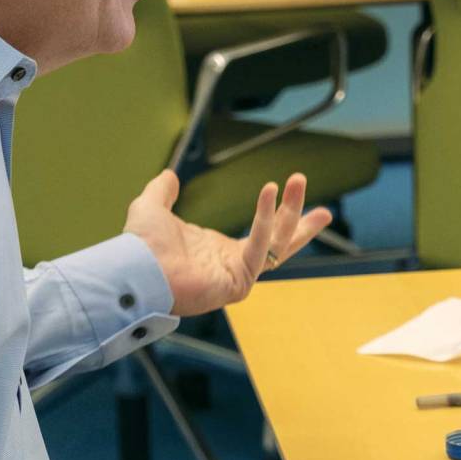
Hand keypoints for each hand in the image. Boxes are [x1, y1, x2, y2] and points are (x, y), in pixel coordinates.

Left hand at [123, 170, 330, 315]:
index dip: (281, 217)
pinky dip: (265, 220)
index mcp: (221, 252)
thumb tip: (169, 175)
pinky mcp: (237, 283)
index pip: (263, 237)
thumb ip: (162, 192)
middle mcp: (234, 265)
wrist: (134, 270)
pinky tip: (269, 192)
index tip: (293, 196)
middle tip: (326, 210)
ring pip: (277, 244)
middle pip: (280, 244)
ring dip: (291, 213)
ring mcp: (238, 276)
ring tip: (298, 180)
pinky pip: (258, 248)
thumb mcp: (152, 208)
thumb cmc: (140, 247)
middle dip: (301, 222)